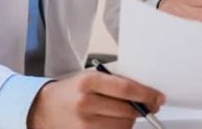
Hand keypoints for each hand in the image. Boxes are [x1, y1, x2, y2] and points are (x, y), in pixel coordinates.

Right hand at [27, 70, 164, 128]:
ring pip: (123, 126)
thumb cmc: (71, 91)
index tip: (158, 97)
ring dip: (130, 121)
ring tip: (122, 114)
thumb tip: (145, 93)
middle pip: (127, 110)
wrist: (44, 108)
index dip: (147, 94)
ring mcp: (84, 124)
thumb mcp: (90, 78)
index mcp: (89, 82)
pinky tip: (112, 123)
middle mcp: (86, 103)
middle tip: (146, 106)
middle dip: (141, 109)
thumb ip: (116, 83)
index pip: (127, 89)